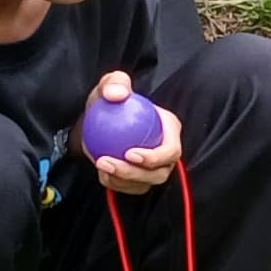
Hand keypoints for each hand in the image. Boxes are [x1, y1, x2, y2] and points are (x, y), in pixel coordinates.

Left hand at [84, 68, 182, 193]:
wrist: (99, 122)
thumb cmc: (110, 101)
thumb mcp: (111, 84)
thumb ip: (115, 83)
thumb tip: (117, 94)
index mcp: (170, 129)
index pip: (171, 150)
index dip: (155, 157)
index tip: (129, 153)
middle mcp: (167, 153)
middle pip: (159, 173)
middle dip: (134, 173)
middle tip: (107, 162)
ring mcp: (155, 168)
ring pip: (145, 184)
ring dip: (122, 181)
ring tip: (101, 166)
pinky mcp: (141, 179)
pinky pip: (131, 188)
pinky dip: (115, 184)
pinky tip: (101, 173)